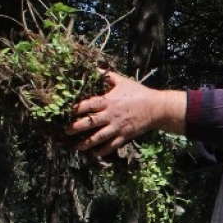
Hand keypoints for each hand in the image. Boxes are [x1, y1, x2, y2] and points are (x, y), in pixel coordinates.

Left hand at [66, 71, 184, 157]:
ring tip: (78, 147)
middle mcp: (111, 115)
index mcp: (109, 101)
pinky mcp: (125, 135)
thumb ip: (107, 76)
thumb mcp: (123, 81)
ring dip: (87, 143)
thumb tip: (94, 68)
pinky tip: (95, 154)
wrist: (156, 108)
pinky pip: (112, 145)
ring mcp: (117, 127)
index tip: (66, 111)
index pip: (88, 105)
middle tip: (66, 131)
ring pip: (99, 137)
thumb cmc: (139, 93)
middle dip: (76, 127)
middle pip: (90, 122)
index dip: (76, 108)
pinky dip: (103, 150)